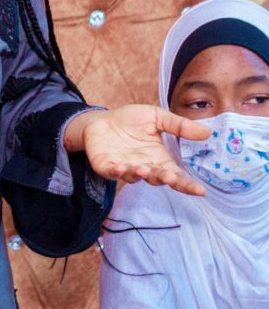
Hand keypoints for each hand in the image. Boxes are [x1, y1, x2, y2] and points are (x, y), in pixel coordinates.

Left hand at [66, 105, 211, 196]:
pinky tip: (119, 167)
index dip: (188, 184)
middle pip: (158, 179)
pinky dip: (116, 171)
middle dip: (164, 179)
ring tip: (143, 169)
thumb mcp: (156, 117)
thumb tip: (207, 132)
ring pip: (135, 177)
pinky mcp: (106, 167)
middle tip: (170, 177)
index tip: (201, 191)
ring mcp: (126, 168)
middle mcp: (145, 167)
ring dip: (140, 174)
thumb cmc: (131, 120)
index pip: (177, 176)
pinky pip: (112, 172)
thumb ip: (179, 126)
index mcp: (160, 159)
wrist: (101, 119)